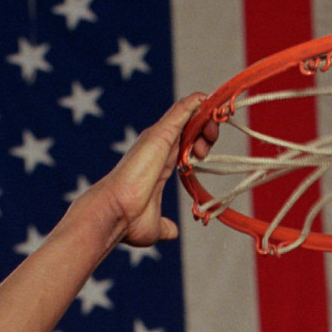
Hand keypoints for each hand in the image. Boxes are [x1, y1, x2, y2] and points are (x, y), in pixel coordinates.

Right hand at [79, 94, 217, 248]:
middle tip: (208, 148)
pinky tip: (209, 99)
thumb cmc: (128, 222)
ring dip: (206, 117)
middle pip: (188, 127)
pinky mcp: (160, 134)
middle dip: (206, 131)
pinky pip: (183, 110)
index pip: (183, 144)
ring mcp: (158, 139)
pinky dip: (197, 103)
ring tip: (216, 124)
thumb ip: (165, 226)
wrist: (115, 214)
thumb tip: (172, 232)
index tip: (206, 156)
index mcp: (159, 165)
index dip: (199, 144)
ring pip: (188, 115)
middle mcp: (157, 148)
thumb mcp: (154, 227)